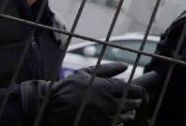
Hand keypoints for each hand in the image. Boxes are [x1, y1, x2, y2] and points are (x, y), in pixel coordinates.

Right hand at [20, 62, 148, 124]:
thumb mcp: (85, 73)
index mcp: (105, 87)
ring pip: (125, 116)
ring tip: (126, 112)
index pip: (131, 89)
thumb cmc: (67, 88)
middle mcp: (106, 102)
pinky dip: (119, 123)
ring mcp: (102, 117)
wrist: (48, 109)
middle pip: (131, 103)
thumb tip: (125, 66)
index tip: (136, 92)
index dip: (136, 91)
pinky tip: (115, 120)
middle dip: (134, 102)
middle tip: (134, 102)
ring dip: (128, 114)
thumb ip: (107, 69)